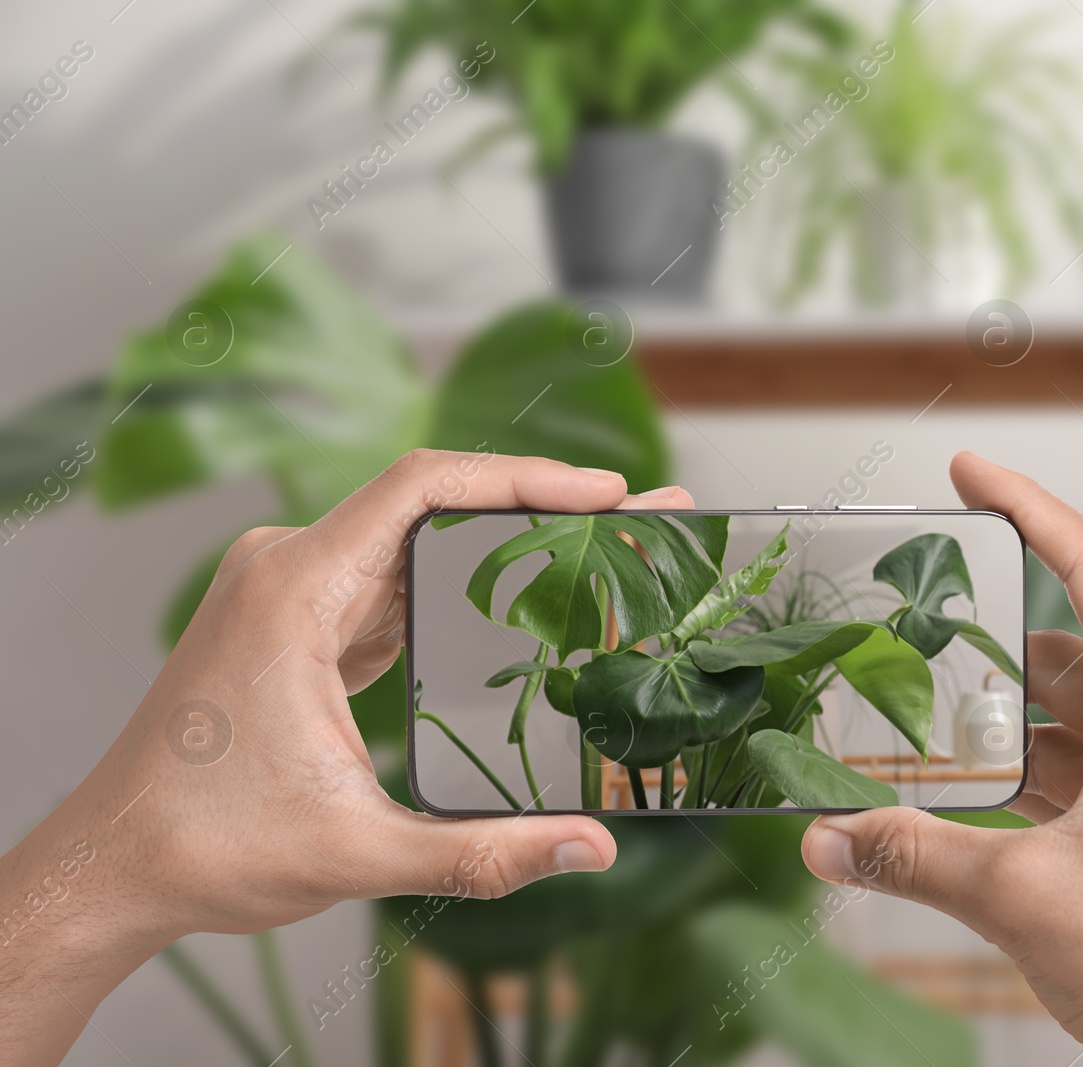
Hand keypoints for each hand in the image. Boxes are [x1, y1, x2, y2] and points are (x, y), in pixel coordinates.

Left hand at [0, 450, 692, 1064]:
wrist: (113, 867)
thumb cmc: (205, 845)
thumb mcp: (358, 850)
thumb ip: (481, 851)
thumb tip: (590, 847)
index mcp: (295, 591)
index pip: (423, 488)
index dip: (522, 477)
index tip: (603, 492)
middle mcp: (286, 570)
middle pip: (431, 507)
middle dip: (538, 510)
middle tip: (632, 520)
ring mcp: (285, 593)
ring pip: (410, 543)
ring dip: (499, 549)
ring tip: (593, 555)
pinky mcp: (292, 623)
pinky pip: (386, 581)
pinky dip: (454, 588)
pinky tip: (515, 606)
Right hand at [800, 453, 1082, 1065]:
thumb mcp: (1020, 892)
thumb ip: (911, 854)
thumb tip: (827, 839)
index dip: (1024, 505)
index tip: (969, 470)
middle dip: (999, 631)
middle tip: (927, 622)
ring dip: (1019, 715)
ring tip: (940, 719)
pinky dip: (1044, 770)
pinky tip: (988, 798)